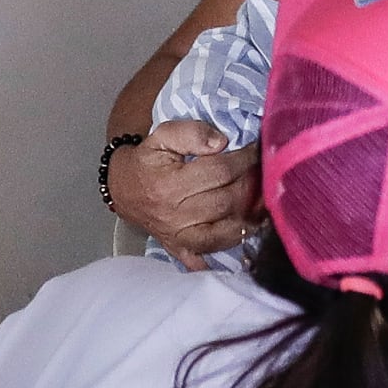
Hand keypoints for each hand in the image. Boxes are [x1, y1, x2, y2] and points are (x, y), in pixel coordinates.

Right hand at [107, 120, 259, 268]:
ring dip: (250, 216)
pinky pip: (210, 255)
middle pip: (226, 201)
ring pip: (225, 232)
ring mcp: (178, 237)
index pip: (219, 171)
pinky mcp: (181, 250)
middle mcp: (174, 215)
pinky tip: (248, 230)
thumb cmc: (147, 162)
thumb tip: (221, 142)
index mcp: (170, 185)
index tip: (257, 150)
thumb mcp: (161, 136)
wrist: (123, 190)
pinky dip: (231, 246)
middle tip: (264, 172)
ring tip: (263, 198)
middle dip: (252, 184)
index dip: (244, 159)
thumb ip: (190, 132)